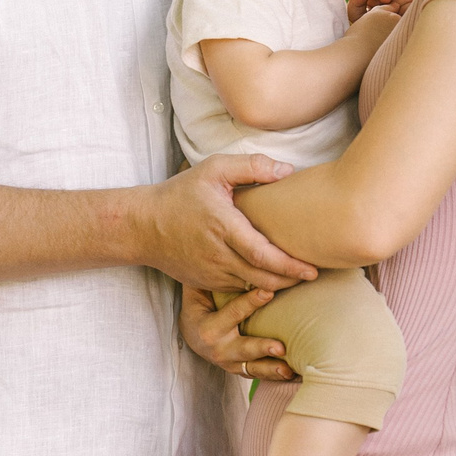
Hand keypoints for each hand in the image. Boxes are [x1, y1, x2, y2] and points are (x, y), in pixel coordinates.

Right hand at [144, 155, 317, 292]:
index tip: (312, 269)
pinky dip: (257, 287)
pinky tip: (271, 278)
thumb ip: (251, 166)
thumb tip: (288, 171)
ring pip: (252, 288)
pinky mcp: (205, 283)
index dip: (290, 265)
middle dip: (291, 280)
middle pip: (263, 278)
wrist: (143, 226)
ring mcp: (210, 273)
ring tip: (298, 278)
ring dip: (277, 286)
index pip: (262, 254)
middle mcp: (218, 255)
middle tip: (313, 275)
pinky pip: (237, 289)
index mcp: (223, 227)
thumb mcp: (213, 169)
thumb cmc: (181, 194)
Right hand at [180, 284, 297, 380]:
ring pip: (253, 368)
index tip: (269, 291)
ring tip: (289, 369)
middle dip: (262, 348)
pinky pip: (259, 375)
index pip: (233, 313)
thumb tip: (217, 248)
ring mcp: (231, 363)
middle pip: (244, 348)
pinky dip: (276, 376)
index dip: (250, 302)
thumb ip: (207, 277)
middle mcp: (219, 349)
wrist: (193, 336)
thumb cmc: (199, 306)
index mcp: (209, 328)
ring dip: (272, 368)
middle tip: (281, 347)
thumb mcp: (197, 292)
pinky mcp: (241, 371)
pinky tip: (295, 375)